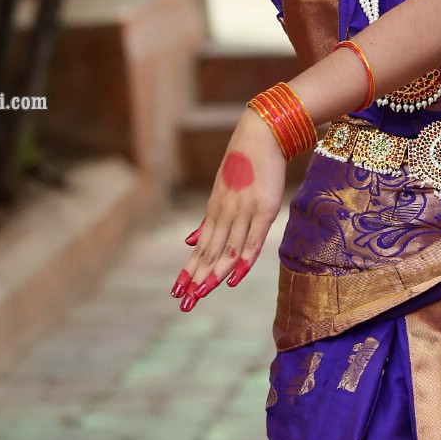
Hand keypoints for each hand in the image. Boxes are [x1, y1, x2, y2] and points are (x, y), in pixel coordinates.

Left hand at [171, 108, 287, 309]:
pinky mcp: (263, 210)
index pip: (200, 249)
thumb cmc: (244, 166)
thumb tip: (189, 242)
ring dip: (213, 274)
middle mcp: (224, 215)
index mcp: (214, 212)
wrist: (261, 136)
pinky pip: (252, 240)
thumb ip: (208, 222)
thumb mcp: (220, 194)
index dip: (188, 271)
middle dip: (195, 279)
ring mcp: (243, 213)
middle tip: (183, 303)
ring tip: (201, 295)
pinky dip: (242, 260)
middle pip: (208, 253)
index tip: (176, 291)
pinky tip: (233, 277)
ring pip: (226, 249)